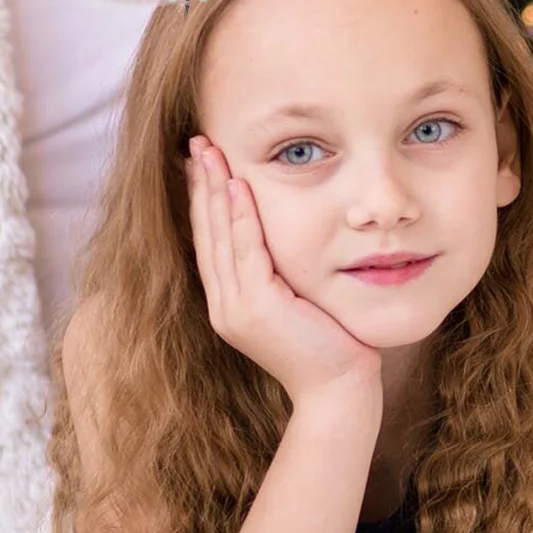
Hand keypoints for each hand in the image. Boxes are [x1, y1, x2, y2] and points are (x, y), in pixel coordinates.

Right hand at [186, 135, 381, 405]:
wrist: (337, 390)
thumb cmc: (329, 347)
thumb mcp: (297, 303)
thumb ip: (280, 274)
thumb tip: (285, 239)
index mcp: (229, 303)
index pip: (210, 240)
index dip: (202, 199)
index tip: (199, 162)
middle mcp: (224, 305)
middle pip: (205, 232)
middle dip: (199, 184)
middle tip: (196, 143)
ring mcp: (236, 307)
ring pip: (219, 236)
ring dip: (212, 190)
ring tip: (208, 151)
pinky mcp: (257, 308)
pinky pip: (245, 252)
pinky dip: (239, 217)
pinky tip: (235, 186)